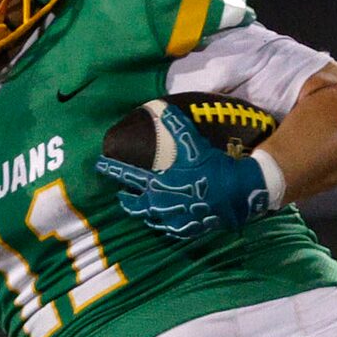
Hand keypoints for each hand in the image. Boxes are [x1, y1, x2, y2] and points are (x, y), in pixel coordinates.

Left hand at [93, 102, 271, 239]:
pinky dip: (161, 223)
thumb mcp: (194, 144)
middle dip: (124, 199)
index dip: (111, 169)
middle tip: (120, 195)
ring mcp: (171, 219)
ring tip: (138, 207)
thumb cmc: (212, 167)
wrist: (237, 193)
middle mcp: (159, 204)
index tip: (99, 164)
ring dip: (141, 212)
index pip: (127, 175)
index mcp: (157, 183)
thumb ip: (177, 126)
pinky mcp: (185, 229)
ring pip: (148, 218)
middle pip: (133, 204)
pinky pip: (166, 228)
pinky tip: (162, 221)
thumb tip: (161, 107)